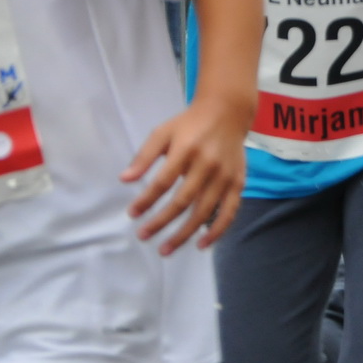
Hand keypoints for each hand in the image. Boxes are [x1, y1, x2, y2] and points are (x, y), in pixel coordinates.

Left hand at [121, 97, 250, 254]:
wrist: (228, 112)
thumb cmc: (189, 124)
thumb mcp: (162, 133)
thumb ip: (144, 156)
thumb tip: (125, 180)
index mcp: (187, 150)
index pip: (163, 181)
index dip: (146, 200)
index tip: (132, 214)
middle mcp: (208, 165)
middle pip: (183, 201)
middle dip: (161, 222)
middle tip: (143, 237)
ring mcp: (225, 176)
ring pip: (205, 211)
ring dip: (184, 233)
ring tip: (166, 249)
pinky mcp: (238, 182)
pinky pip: (230, 211)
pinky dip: (217, 230)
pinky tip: (202, 244)